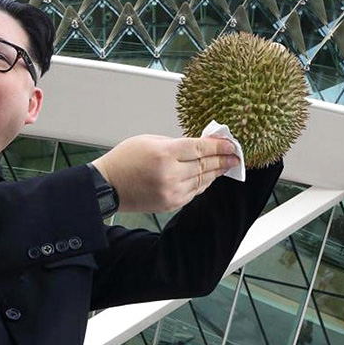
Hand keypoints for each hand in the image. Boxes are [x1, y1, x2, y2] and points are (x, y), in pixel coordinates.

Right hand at [91, 135, 239, 212]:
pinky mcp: (170, 203)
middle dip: (223, 159)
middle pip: (205, 164)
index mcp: (164, 153)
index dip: (218, 145)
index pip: (200, 148)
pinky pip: (194, 192)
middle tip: (236, 155)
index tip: (230, 143)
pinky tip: (209, 177)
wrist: (107, 186)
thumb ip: (175, 143)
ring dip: (216, 172)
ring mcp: (171, 191)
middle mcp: (170, 173)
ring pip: (202, 180)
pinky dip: (203, 183)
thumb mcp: (148, 140)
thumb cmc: (124, 160)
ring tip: (227, 165)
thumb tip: (198, 145)